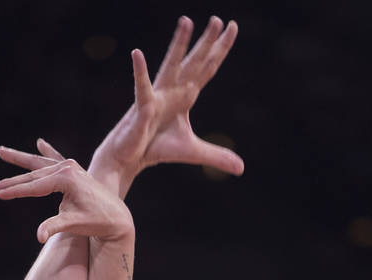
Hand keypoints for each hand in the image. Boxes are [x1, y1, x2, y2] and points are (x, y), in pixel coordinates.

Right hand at [0, 145, 133, 243]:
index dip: (15, 191)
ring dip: (22, 161)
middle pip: (34, 174)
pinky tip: (40, 142)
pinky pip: (56, 160)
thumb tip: (39, 237)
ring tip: (1, 151)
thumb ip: (55, 227)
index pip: (34, 186)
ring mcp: (72, 168)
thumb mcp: (74, 224)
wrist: (118, 218)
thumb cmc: (97, 222)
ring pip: (41, 165)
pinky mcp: (76, 172)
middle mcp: (68, 168)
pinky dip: (47, 152)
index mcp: (66, 179)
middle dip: (13, 181)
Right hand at [90, 15, 243, 195]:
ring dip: (178, 44)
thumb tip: (241, 168)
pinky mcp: (143, 108)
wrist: (130, 157)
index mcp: (185, 95)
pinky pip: (142, 89)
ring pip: (171, 65)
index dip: (220, 49)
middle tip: (219, 19)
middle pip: (195, 62)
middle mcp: (173, 89)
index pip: (207, 68)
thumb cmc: (156, 147)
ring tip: (186, 21)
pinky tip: (137, 54)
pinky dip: (140, 72)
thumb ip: (217, 156)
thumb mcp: (192, 151)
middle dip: (207, 41)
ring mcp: (158, 96)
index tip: (232, 26)